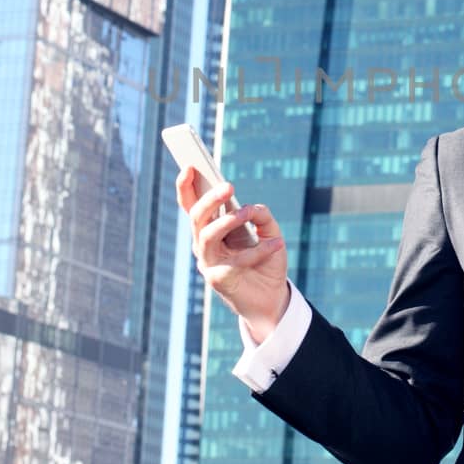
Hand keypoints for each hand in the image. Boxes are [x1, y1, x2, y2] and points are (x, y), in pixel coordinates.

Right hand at [176, 167, 290, 341]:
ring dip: (226, 222)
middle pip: (197, 217)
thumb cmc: (266, 262)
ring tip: (245, 213)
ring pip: (207, 236)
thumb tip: (251, 208)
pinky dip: (259, 250)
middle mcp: (205, 244)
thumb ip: (261, 216)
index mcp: (211, 229)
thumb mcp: (269, 232)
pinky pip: (237, 260)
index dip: (186, 186)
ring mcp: (209, 262)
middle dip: (210, 199)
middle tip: (228, 185)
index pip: (192, 205)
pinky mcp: (220, 279)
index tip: (189, 165)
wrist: (271, 298)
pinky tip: (278, 243)